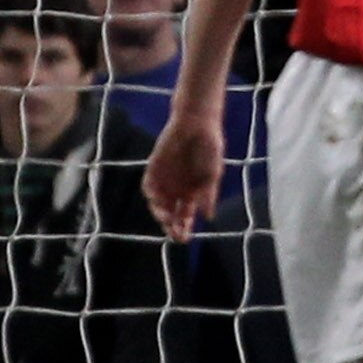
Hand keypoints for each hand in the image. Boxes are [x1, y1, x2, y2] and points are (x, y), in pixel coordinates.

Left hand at [143, 109, 224, 241]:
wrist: (197, 124)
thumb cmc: (209, 148)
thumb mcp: (213, 174)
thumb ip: (209, 194)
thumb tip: (208, 216)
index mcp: (192, 194)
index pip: (185, 217)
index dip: (184, 229)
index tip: (184, 238)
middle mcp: (177, 190)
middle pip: (171, 215)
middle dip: (171, 226)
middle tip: (173, 234)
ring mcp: (165, 180)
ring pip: (158, 204)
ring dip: (160, 214)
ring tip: (166, 218)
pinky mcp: (154, 168)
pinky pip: (149, 186)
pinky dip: (151, 195)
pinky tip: (156, 200)